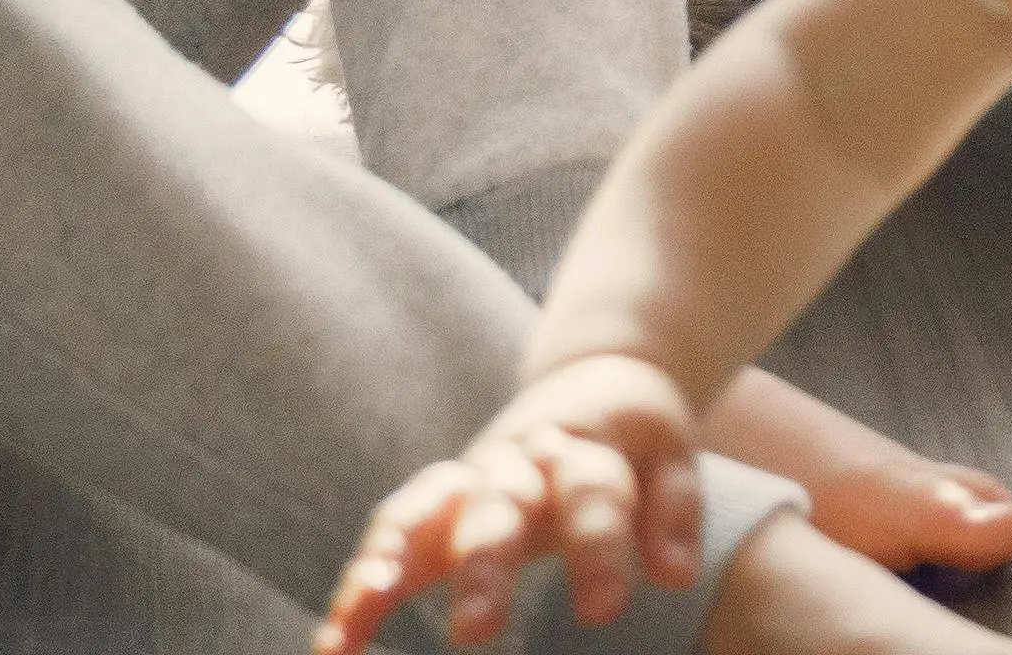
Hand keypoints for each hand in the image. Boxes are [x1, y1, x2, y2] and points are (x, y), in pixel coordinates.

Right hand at [315, 353, 709, 653]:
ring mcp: (467, 481)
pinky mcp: (432, 508)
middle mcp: (516, 461)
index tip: (602, 611)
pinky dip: (356, 590)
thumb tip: (678, 576)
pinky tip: (333, 644)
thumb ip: (674, 513)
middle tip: (474, 632)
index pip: (592, 489)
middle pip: (499, 506)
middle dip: (484, 568)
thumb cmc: (631, 439)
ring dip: (391, 560)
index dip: (598, 547)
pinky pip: (386, 542)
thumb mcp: (669, 457)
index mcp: (584, 445)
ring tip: (368, 605)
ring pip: (423, 512)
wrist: (589, 383)